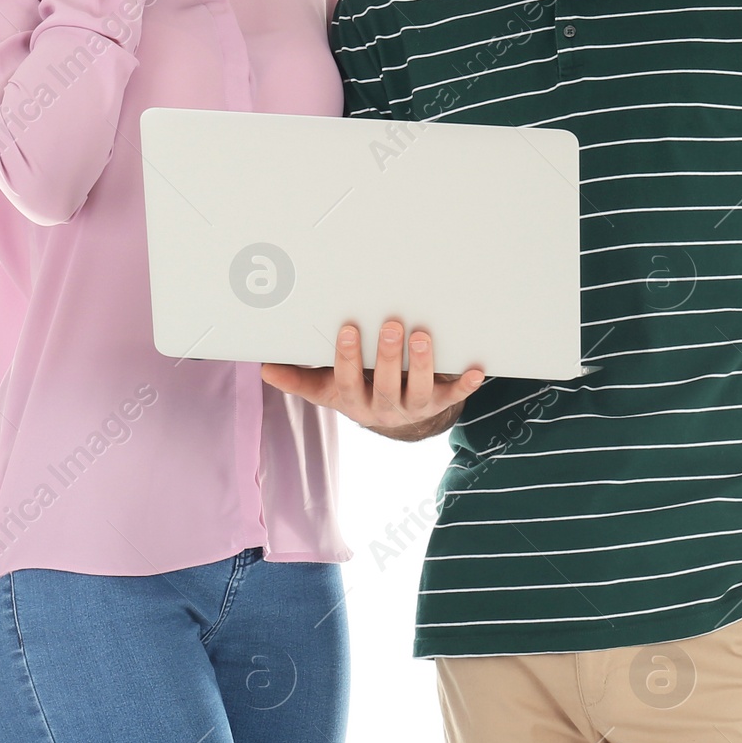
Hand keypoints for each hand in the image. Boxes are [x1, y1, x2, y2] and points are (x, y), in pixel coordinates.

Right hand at [260, 317, 483, 436]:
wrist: (395, 419)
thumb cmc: (357, 391)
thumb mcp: (327, 389)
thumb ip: (298, 378)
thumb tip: (264, 368)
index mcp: (353, 402)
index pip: (347, 382)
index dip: (347, 358)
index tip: (348, 329)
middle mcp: (383, 409)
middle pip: (385, 387)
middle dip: (387, 357)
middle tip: (390, 324)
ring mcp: (413, 408)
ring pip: (418, 392)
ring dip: (422, 365)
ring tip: (422, 336)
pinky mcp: (438, 403)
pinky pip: (453, 396)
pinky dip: (465, 384)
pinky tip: (477, 370)